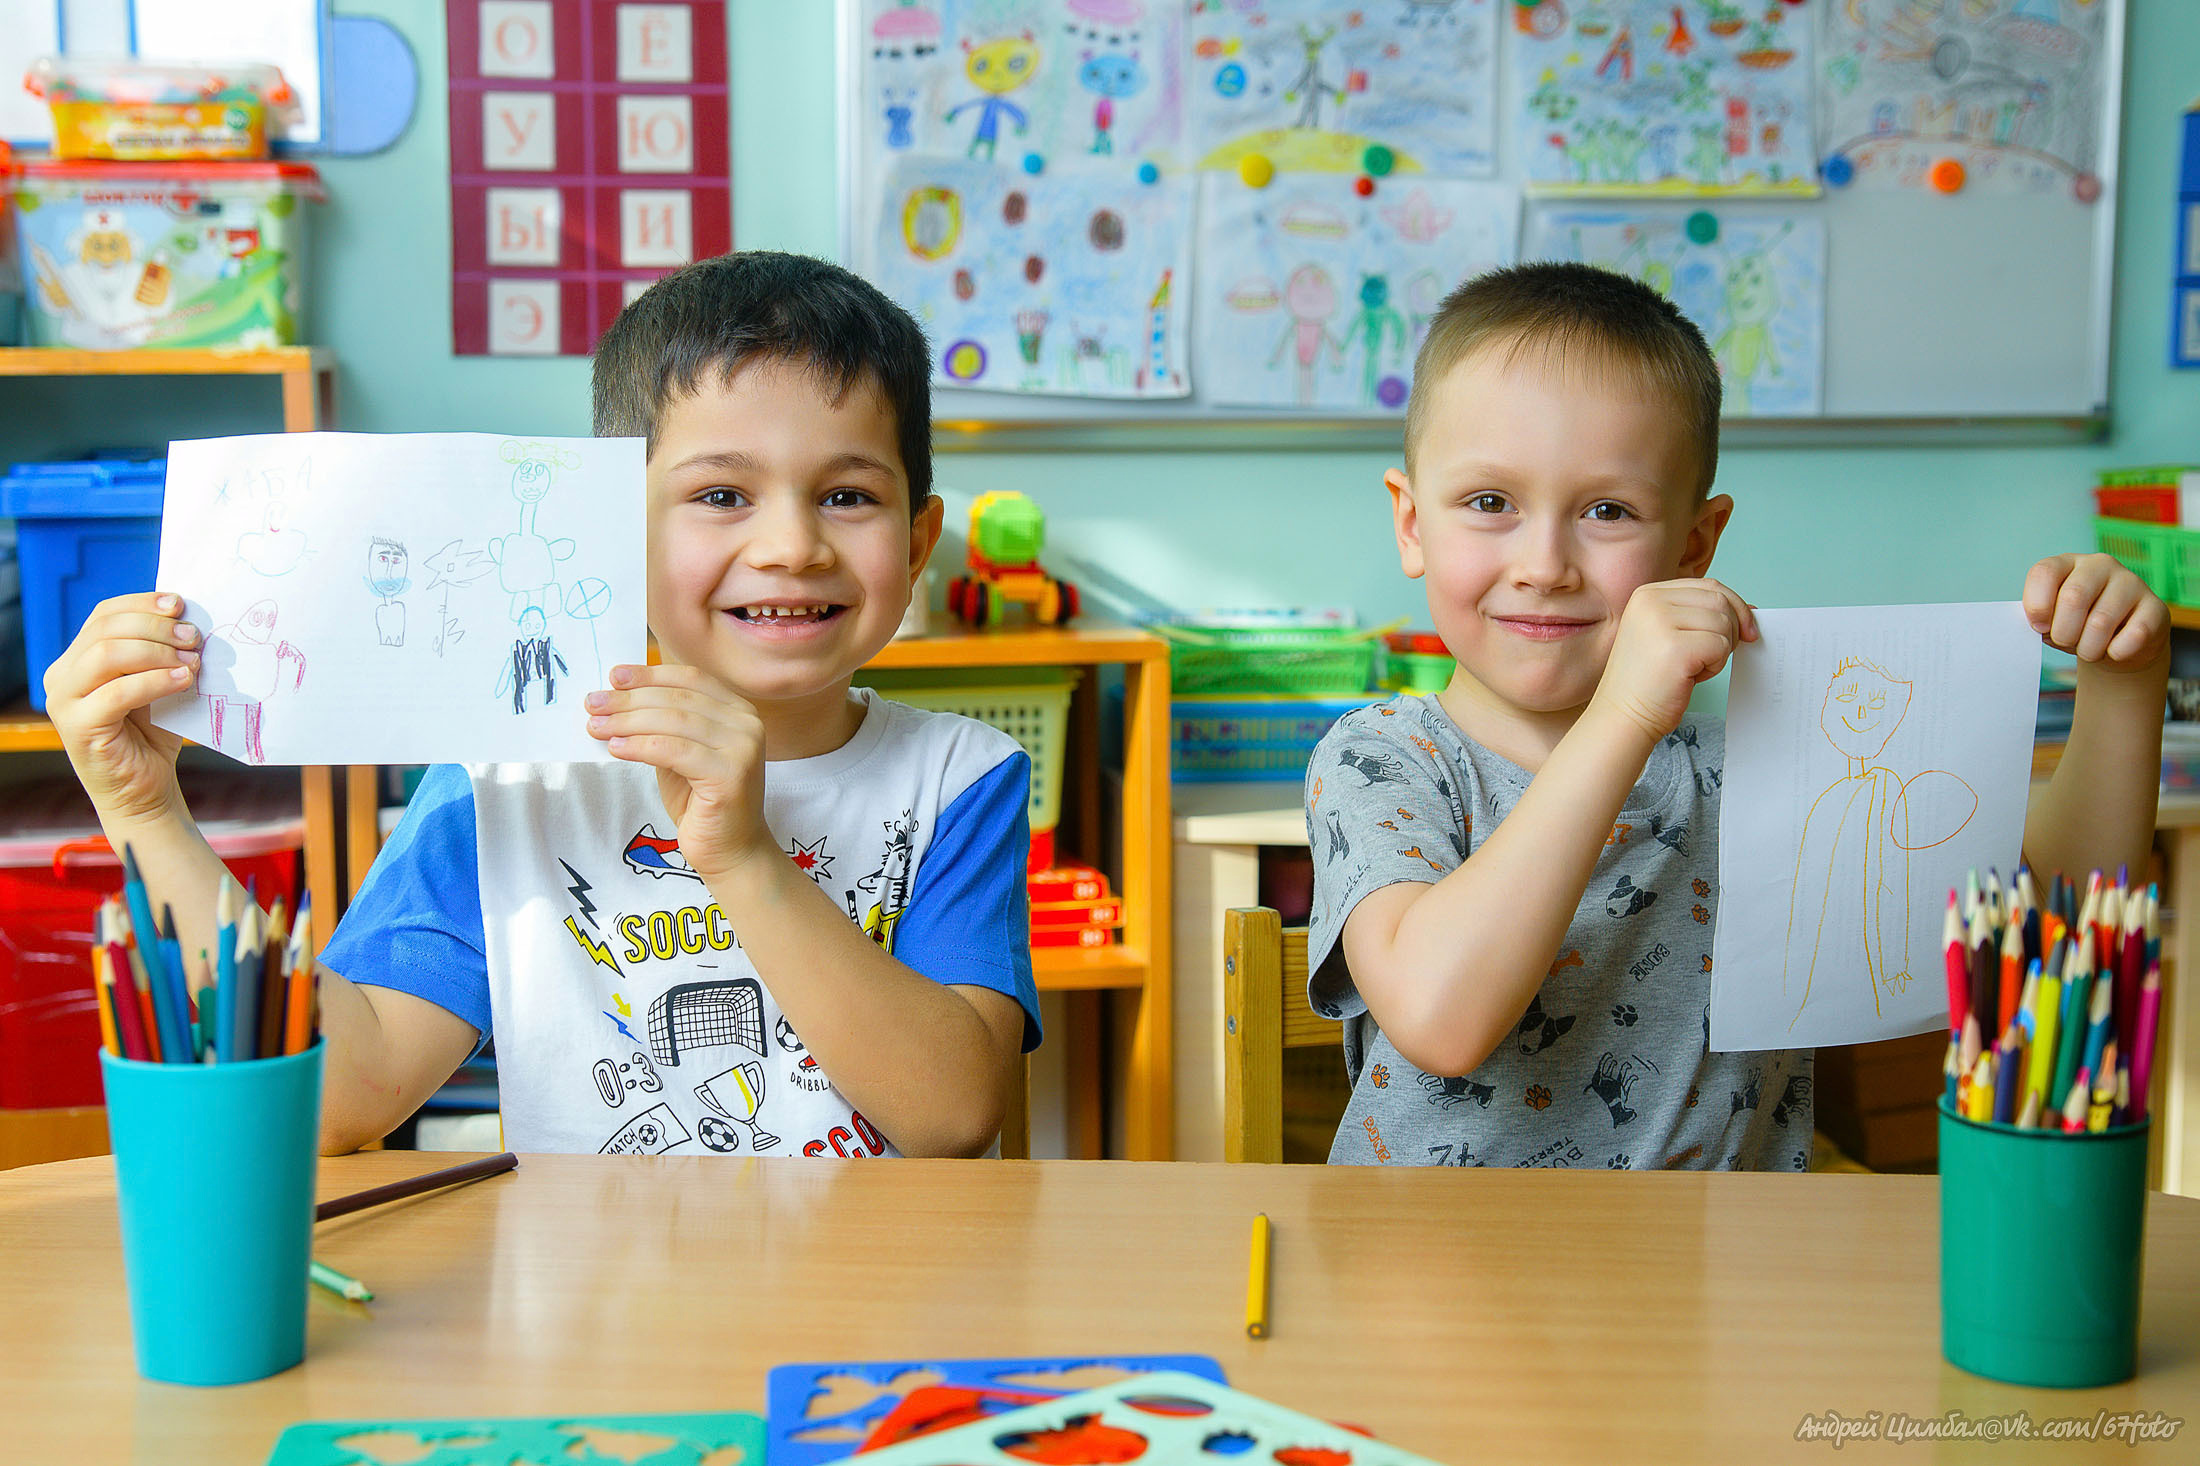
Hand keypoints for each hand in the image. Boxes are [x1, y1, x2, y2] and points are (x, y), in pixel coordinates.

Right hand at [43, 592, 196, 824]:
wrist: (145, 789)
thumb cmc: (152, 734)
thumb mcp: (157, 682)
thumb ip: (160, 652)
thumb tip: (189, 618)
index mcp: (78, 659)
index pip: (104, 614)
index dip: (142, 603)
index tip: (180, 604)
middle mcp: (62, 675)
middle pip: (106, 629)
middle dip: (156, 627)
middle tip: (194, 636)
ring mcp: (63, 701)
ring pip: (107, 654)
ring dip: (157, 651)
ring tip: (193, 661)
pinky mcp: (77, 726)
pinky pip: (118, 691)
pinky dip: (156, 680)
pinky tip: (184, 679)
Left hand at [586, 663, 773, 882]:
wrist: (732, 851)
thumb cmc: (703, 803)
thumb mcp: (680, 753)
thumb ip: (663, 725)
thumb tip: (617, 699)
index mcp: (739, 711)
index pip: (690, 680)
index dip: (650, 675)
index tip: (614, 677)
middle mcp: (747, 724)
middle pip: (678, 698)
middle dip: (630, 699)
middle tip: (594, 704)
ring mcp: (742, 749)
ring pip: (674, 722)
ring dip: (628, 722)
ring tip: (596, 726)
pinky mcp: (730, 775)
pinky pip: (674, 751)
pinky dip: (640, 746)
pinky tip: (616, 748)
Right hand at [1590, 578, 1757, 740]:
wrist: (1623, 715)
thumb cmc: (1648, 680)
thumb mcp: (1669, 634)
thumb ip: (1701, 615)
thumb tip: (1749, 610)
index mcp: (1647, 594)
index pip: (1709, 586)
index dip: (1734, 606)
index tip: (1745, 631)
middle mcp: (1650, 601)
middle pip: (1720, 601)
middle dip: (1732, 629)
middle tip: (1715, 655)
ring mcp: (1660, 622)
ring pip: (1723, 623)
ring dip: (1721, 650)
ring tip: (1693, 667)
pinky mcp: (1675, 647)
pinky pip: (1721, 645)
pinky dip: (1715, 666)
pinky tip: (1691, 676)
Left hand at [2024, 553, 2169, 671]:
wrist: (2119, 644)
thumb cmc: (2077, 627)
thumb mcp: (2052, 620)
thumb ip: (2039, 618)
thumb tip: (2037, 624)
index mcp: (2068, 563)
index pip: (2044, 572)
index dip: (2037, 606)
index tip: (2039, 627)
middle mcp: (2100, 565)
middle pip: (2073, 597)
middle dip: (2063, 633)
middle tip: (2066, 642)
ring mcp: (2132, 582)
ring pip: (2101, 622)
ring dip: (2088, 648)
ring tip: (2090, 649)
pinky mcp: (2156, 606)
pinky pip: (2134, 635)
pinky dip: (2117, 652)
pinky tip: (2115, 650)